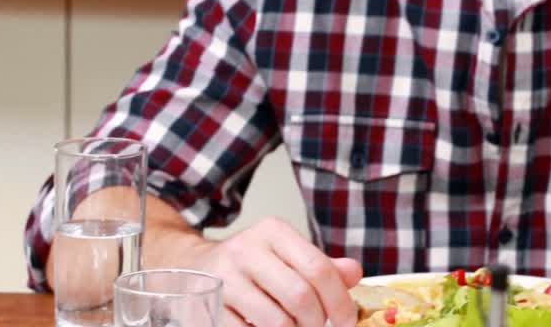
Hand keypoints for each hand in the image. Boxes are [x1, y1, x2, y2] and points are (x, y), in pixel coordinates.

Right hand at [181, 217, 362, 326]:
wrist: (196, 265)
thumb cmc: (253, 263)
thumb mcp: (288, 254)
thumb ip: (323, 266)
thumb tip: (354, 273)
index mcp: (274, 232)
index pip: (319, 268)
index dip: (339, 301)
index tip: (346, 321)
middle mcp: (247, 249)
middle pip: (300, 296)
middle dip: (317, 321)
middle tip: (317, 326)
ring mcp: (226, 278)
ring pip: (277, 321)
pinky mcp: (211, 305)